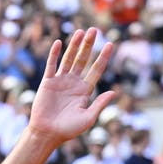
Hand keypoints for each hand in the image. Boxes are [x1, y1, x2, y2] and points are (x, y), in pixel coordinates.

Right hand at [28, 28, 117, 147]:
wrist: (48, 133)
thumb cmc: (69, 129)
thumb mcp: (88, 117)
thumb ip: (100, 104)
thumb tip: (114, 92)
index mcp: (85, 91)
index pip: (96, 70)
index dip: (103, 57)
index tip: (110, 44)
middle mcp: (74, 83)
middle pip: (83, 59)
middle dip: (89, 45)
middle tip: (95, 30)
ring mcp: (61, 81)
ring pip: (69, 58)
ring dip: (75, 45)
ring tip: (81, 31)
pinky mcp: (48, 82)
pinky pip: (52, 65)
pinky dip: (54, 54)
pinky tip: (59, 42)